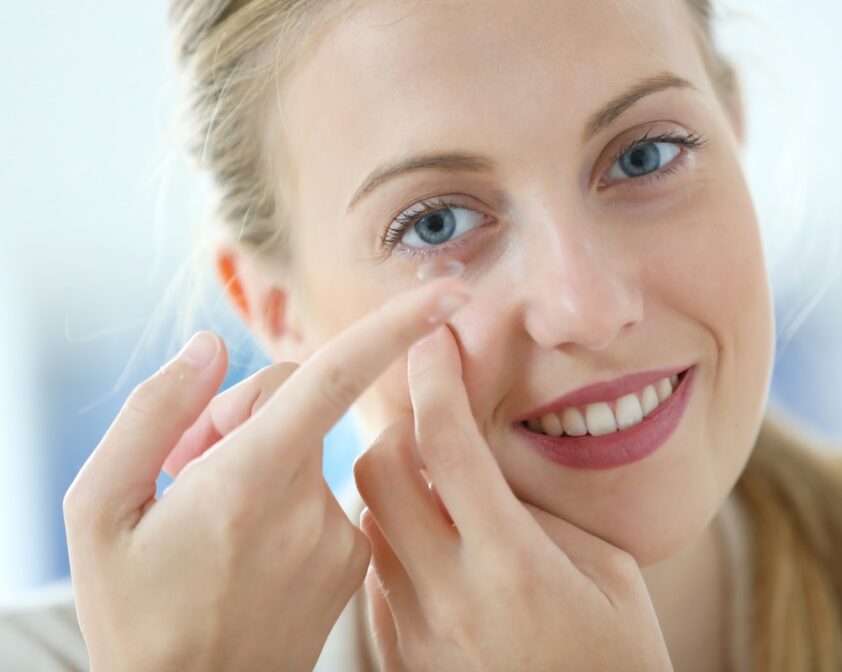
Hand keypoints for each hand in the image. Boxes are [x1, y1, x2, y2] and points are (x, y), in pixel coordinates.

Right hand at [63, 276, 471, 671]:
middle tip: (188, 463)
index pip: (336, 377)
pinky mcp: (351, 560)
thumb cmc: (132, 612)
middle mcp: (311, 503)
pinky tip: (245, 538)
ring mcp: (340, 536)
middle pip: (295, 399)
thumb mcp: (98, 511)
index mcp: (251, 480)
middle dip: (243, 409)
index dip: (395, 326)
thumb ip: (153, 413)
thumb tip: (210, 347)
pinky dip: (286, 494)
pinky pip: (323, 490)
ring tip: (212, 512)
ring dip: (265, 455)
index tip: (453, 292)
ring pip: (308, 445)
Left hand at [353, 325, 672, 671]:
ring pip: (367, 524)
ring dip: (393, 491)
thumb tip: (487, 471)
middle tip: (433, 431)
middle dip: (397, 431)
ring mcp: (415, 635)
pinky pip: (374, 578)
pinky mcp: (399, 661)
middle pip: (376, 474)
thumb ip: (541, 515)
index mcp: (513, 563)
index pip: (447, 445)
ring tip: (439, 494)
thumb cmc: (619, 660)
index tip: (434, 343)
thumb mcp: (608, 573)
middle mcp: (450, 597)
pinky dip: (394, 547)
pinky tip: (437, 555)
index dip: (435, 380)